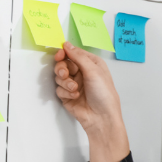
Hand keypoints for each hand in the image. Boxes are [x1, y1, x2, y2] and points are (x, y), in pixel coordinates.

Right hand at [54, 43, 130, 161]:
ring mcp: (73, 84)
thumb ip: (78, 56)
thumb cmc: (103, 92)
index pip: (73, 54)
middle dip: (62, 69)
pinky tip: (75, 96)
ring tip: (75, 89)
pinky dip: (65, 92)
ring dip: (65, 83)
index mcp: (90, 64)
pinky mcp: (66, 95)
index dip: (64, 54)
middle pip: (63, 64)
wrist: (100, 117)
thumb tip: (66, 44)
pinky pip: (59, 89)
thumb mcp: (93, 71)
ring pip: (59, 77)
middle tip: (65, 74)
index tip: (59, 56)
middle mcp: (81, 72)